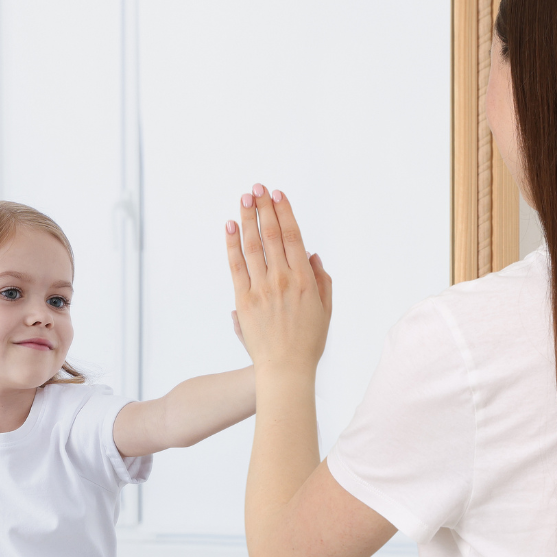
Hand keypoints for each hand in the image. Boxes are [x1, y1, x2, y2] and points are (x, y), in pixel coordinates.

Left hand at [225, 185, 331, 371]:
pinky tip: (231, 226)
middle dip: (264, 208)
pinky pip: (236, 266)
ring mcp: (261, 289)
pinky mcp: (244, 300)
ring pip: (252, 246)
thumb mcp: (325, 308)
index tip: (277, 194)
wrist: (285, 369)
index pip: (293, 236)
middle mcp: (282, 279)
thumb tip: (311, 254)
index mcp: (305, 279)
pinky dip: (232, 244)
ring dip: (248, 218)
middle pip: (270, 234)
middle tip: (257, 187)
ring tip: (244, 199)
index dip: (284, 212)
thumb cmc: (308, 341)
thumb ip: (321, 278)